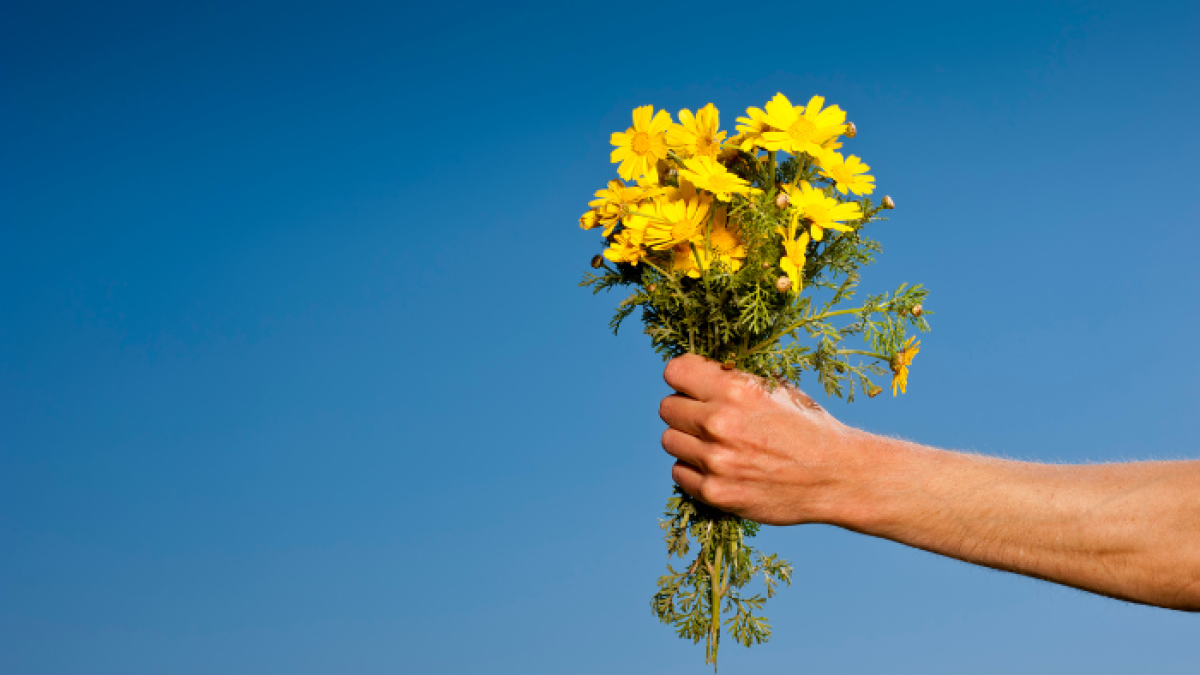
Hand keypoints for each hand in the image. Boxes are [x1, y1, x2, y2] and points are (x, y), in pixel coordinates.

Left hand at [659, 354, 865, 525]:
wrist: (837, 476)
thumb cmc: (809, 428)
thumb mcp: (777, 389)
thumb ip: (734, 381)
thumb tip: (698, 373)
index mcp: (735, 390)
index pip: (674, 371)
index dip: (683, 378)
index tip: (693, 386)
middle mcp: (719, 423)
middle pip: (667, 408)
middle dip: (685, 410)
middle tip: (707, 419)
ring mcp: (715, 461)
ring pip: (670, 440)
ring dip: (687, 441)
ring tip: (715, 445)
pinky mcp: (715, 492)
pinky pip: (679, 473)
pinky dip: (693, 470)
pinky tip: (719, 468)